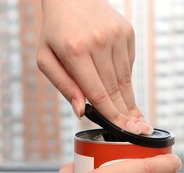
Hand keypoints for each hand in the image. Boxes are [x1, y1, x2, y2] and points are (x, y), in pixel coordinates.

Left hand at [37, 0, 152, 134]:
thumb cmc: (55, 30)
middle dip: (126, 114)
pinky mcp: (127, 32)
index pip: (99, 93)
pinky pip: (129, 65)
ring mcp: (116, 35)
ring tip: (135, 118)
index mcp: (75, 50)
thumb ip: (63, 85)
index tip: (124, 131)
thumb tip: (81, 111)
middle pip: (115, 89)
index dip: (112, 116)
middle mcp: (99, 41)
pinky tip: (121, 88)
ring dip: (129, 100)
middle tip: (137, 131)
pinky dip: (125, 79)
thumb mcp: (46, 58)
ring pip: (126, 79)